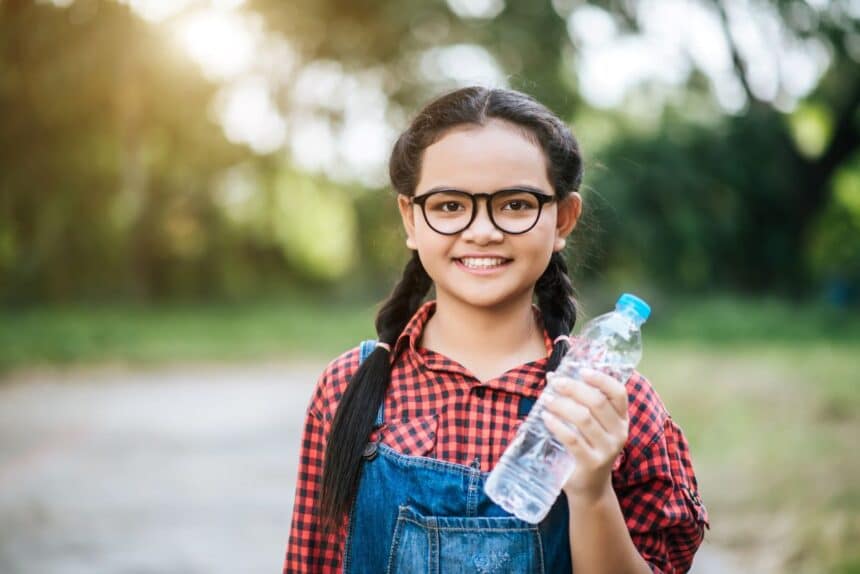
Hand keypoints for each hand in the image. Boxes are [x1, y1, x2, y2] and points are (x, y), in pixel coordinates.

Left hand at [542, 368, 628, 500]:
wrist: (590, 488)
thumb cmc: (587, 448)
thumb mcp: (592, 426)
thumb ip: (581, 403)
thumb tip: (554, 377)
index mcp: (622, 420)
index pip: (619, 393)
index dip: (601, 379)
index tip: (581, 370)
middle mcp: (619, 433)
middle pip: (597, 402)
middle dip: (574, 388)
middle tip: (555, 382)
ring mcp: (607, 450)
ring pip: (584, 418)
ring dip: (561, 404)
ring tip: (546, 398)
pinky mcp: (591, 463)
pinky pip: (572, 439)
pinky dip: (557, 425)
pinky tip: (546, 417)